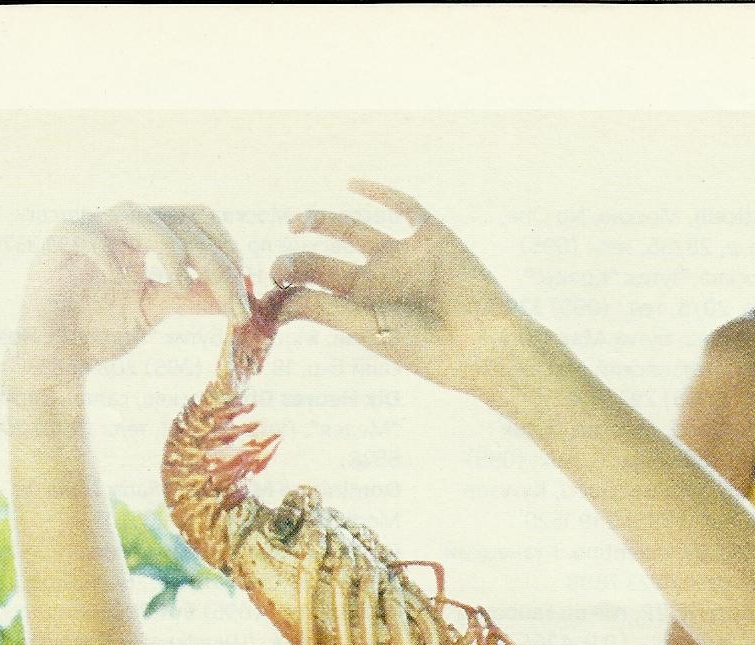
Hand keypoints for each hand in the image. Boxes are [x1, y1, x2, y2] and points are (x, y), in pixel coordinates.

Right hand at [7, 203, 250, 395]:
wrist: (56, 356)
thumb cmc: (102, 328)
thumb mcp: (154, 310)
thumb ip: (190, 298)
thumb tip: (235, 296)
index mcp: (147, 236)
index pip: (195, 220)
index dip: (225, 248)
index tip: (246, 292)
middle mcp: (122, 225)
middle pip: (177, 220)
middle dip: (211, 260)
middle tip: (234, 303)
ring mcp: (90, 230)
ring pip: (135, 214)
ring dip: (167, 246)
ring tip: (180, 283)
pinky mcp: (57, 246)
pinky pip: (83, 233)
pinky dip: (105, 251)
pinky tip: (119, 277)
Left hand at [269, 182, 531, 399]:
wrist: (484, 343)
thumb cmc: (427, 349)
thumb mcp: (368, 328)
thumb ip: (324, 308)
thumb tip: (279, 298)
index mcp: (363, 310)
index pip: (314, 291)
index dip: (288, 285)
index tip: (269, 285)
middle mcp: (379, 282)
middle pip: (326, 261)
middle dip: (299, 257)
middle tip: (280, 261)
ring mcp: (403, 257)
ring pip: (353, 229)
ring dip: (322, 221)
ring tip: (297, 222)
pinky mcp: (430, 236)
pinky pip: (402, 206)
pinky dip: (379, 192)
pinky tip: (351, 185)